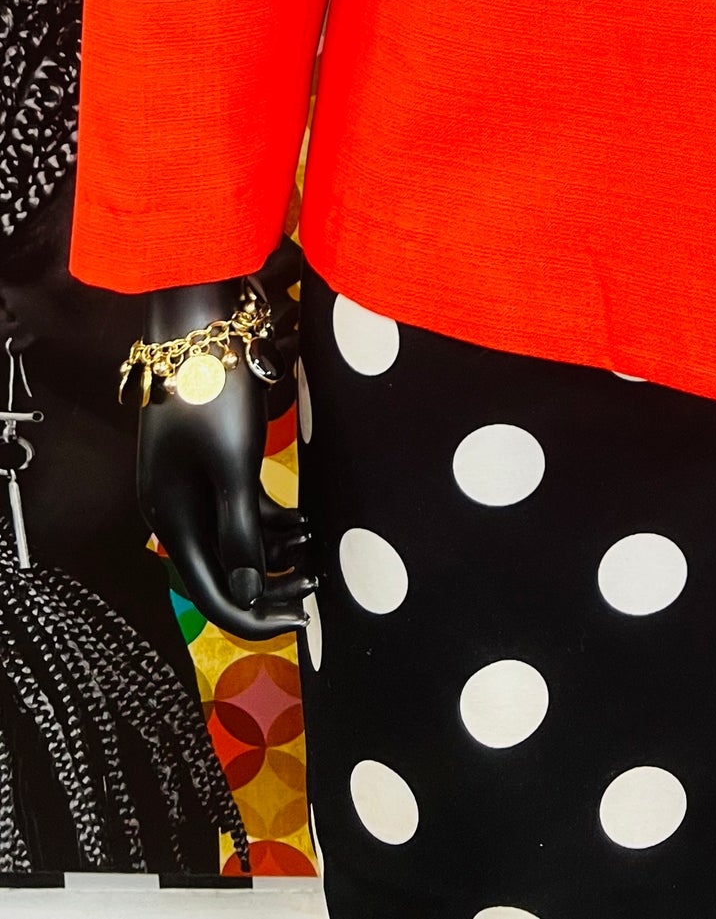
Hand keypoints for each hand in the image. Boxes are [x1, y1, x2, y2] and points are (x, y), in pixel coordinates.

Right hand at [135, 269, 313, 640]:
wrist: (200, 322)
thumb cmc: (216, 392)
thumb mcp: (235, 465)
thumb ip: (241, 531)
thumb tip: (250, 592)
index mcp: (169, 517)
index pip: (210, 591)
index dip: (256, 615)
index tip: (304, 619)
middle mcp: (174, 510)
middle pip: (222, 570)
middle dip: (272, 585)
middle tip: (319, 591)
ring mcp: (191, 487)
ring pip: (235, 540)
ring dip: (277, 551)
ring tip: (320, 550)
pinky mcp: (210, 465)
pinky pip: (239, 510)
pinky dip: (271, 521)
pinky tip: (307, 522)